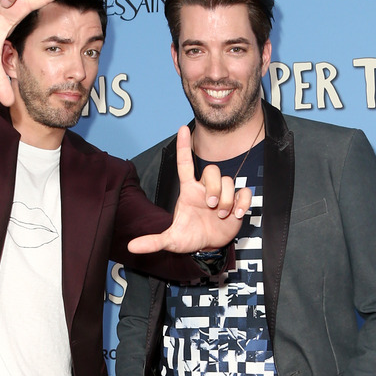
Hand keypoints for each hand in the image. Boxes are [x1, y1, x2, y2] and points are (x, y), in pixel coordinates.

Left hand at [128, 126, 251, 253]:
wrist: (209, 247)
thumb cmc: (190, 237)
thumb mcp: (171, 240)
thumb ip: (153, 241)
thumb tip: (132, 246)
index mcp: (189, 191)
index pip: (185, 163)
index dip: (184, 146)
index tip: (183, 128)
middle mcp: (206, 189)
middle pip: (213, 170)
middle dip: (215, 187)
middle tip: (212, 206)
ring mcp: (223, 194)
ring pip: (229, 181)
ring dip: (227, 200)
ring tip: (221, 215)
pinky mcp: (236, 201)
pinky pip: (244, 192)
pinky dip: (242, 203)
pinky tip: (236, 214)